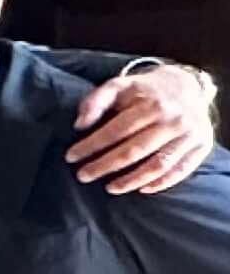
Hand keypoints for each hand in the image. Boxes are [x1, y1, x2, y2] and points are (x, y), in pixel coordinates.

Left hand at [67, 64, 219, 194]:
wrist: (187, 85)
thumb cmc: (144, 90)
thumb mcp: (119, 85)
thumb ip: (95, 101)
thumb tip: (79, 125)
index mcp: (152, 104)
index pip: (117, 130)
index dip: (92, 146)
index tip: (71, 157)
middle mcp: (174, 120)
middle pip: (135, 150)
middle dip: (105, 166)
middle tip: (83, 176)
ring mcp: (190, 135)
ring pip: (158, 165)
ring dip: (131, 180)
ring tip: (110, 188)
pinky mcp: (202, 146)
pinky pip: (181, 170)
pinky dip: (161, 183)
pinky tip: (141, 189)